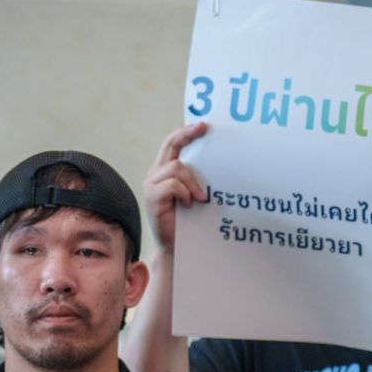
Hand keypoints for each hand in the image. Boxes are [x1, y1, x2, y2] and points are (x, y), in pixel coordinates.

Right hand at [145, 123, 209, 253]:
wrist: (176, 246)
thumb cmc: (189, 221)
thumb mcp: (196, 195)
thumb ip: (198, 180)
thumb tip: (219, 163)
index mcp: (165, 170)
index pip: (172, 143)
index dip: (185, 132)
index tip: (203, 124)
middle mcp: (156, 174)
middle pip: (170, 145)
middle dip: (187, 134)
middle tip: (204, 129)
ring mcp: (152, 185)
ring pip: (176, 168)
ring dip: (193, 181)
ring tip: (201, 198)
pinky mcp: (152, 198)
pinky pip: (172, 185)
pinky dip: (184, 192)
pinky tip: (190, 204)